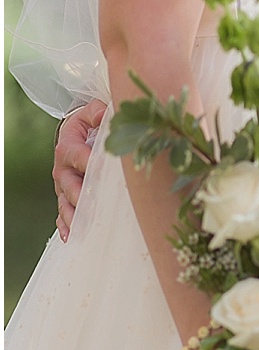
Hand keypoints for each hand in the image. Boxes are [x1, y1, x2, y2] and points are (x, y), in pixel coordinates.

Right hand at [53, 100, 106, 241]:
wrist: (77, 133)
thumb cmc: (89, 123)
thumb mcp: (91, 112)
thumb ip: (97, 112)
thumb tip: (105, 114)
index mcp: (68, 147)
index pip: (78, 156)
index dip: (90, 164)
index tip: (104, 174)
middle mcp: (62, 169)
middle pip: (70, 186)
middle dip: (82, 197)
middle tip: (95, 207)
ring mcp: (63, 186)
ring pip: (66, 203)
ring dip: (75, 217)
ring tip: (84, 228)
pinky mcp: (66, 197)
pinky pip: (63, 214)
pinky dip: (66, 226)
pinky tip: (72, 237)